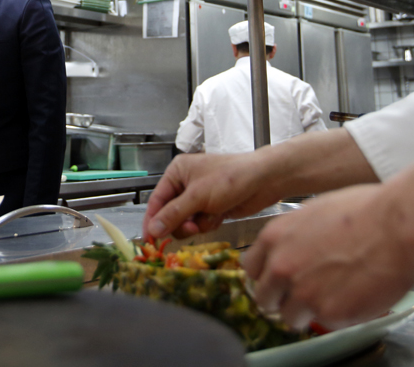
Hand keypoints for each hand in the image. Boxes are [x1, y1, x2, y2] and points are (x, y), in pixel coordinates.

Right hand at [144, 150, 285, 238]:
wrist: (264, 180)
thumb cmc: (230, 178)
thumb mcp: (198, 196)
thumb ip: (173, 214)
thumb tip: (152, 230)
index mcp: (177, 173)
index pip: (157, 200)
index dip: (152, 221)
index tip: (149, 240)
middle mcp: (185, 184)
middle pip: (170, 214)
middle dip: (181, 223)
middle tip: (193, 228)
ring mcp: (200, 197)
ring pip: (186, 222)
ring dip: (197, 225)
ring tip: (211, 217)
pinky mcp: (212, 208)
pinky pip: (200, 224)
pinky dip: (209, 223)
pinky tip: (220, 215)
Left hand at [243, 160, 413, 329]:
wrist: (398, 226)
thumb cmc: (364, 211)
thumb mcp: (313, 212)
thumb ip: (293, 237)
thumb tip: (289, 251)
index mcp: (274, 238)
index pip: (251, 269)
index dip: (266, 276)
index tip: (277, 279)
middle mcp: (282, 268)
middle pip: (264, 299)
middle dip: (280, 299)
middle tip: (302, 294)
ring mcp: (305, 294)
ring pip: (290, 318)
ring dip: (306, 312)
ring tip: (331, 295)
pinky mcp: (331, 314)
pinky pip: (325, 323)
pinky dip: (337, 315)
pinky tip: (353, 295)